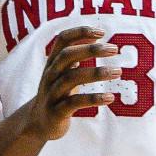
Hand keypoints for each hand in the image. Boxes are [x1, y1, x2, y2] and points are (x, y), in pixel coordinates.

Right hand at [26, 25, 115, 140]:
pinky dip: (93, 99)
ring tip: (118, 71)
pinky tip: (110, 97)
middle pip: (66, 56)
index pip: (62, 40)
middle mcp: (50, 75)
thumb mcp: (64, 72)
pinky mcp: (56, 112)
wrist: (38, 123)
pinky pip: (74, 103)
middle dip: (91, 50)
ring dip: (96, 73)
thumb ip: (76, 55)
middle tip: (114, 48)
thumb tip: (96, 36)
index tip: (102, 32)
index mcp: (53, 63)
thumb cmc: (57, 92)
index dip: (80, 32)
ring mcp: (52, 93)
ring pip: (71, 78)